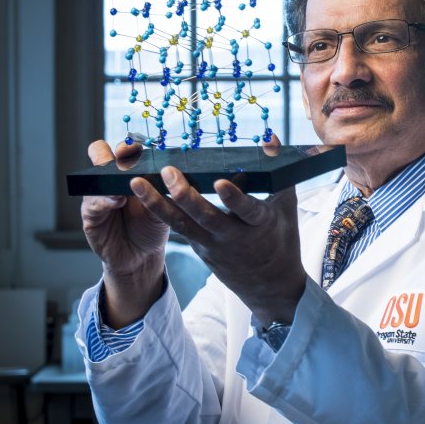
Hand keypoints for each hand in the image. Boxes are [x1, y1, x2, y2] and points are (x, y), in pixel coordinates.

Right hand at [81, 140, 168, 325]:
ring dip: (109, 178)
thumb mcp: (162, 206)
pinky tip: (116, 202)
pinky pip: (92, 204)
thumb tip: (171, 171)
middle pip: (100, 154)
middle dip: (113, 153)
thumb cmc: (152, 227)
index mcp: (127, 173)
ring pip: (94, 177)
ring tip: (124, 184)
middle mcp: (109, 181)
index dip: (129, 145)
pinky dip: (104, 201)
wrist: (142, 257)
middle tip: (126, 156)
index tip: (140, 147)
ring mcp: (97, 197)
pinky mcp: (90, 217)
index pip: (122, 149)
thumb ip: (160, 190)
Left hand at [129, 141, 306, 327]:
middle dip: (185, 196)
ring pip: (183, 226)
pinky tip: (143, 196)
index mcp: (261, 225)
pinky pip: (179, 229)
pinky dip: (161, 213)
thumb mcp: (287, 207)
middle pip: (206, 218)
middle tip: (168, 173)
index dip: (234, 198)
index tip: (220, 183)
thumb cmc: (281, 239)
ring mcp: (213, 246)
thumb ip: (278, 173)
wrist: (269, 286)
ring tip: (137, 184)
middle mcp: (234, 237)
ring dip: (158, 205)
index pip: (248, 211)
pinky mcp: (200, 249)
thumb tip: (270, 137)